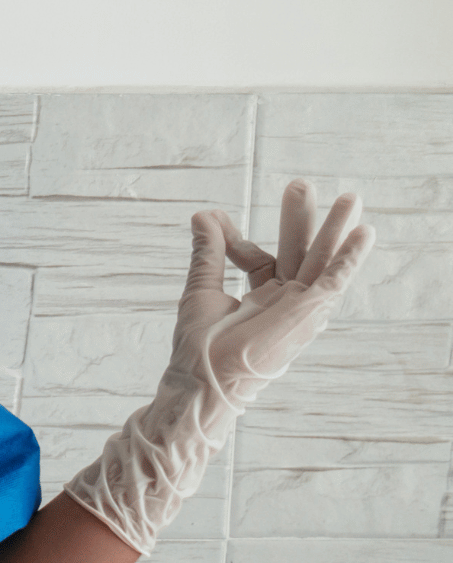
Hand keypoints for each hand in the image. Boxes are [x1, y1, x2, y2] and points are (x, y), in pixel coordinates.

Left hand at [175, 181, 374, 412]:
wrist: (203, 377)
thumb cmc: (200, 345)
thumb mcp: (202, 287)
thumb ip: (208, 252)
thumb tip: (203, 213)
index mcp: (260, 298)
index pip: (260, 259)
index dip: (237, 238)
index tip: (216, 220)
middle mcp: (283, 302)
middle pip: (298, 253)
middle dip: (302, 221)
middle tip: (301, 184)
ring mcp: (298, 308)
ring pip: (321, 262)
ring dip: (335, 231)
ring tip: (351, 198)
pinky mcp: (308, 314)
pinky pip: (333, 282)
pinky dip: (348, 258)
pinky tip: (363, 234)